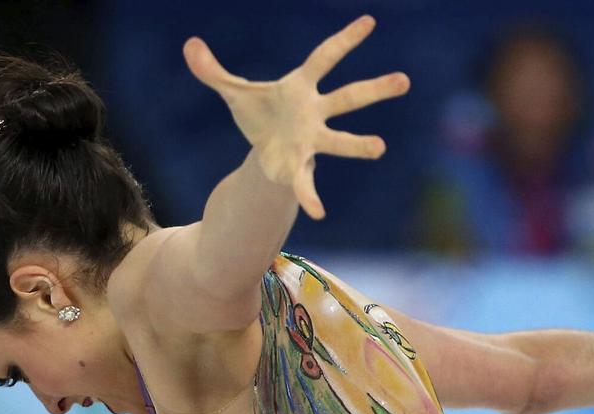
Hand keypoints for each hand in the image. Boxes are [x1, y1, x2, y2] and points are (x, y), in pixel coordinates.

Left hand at [183, 15, 409, 218]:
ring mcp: (312, 141)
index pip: (325, 57)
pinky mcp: (300, 169)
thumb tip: (189, 46)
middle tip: (404, 80)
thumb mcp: (233, 93)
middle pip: (348, 98)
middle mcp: (314, 113)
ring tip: (379, 147)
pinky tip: (318, 212)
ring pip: (339, 140)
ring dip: (358, 144)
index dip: (345, 40)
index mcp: (300, 87)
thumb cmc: (259, 117)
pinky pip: (306, 184)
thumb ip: (212, 71)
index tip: (370, 21)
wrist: (263, 154)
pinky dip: (310, 197)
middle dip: (375, 89)